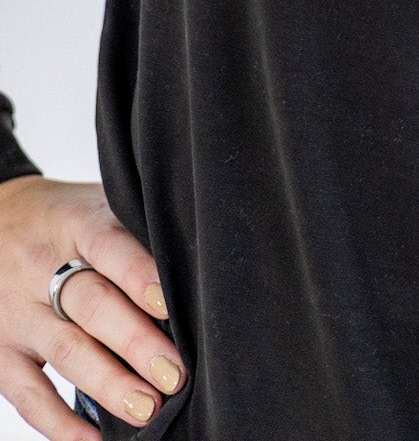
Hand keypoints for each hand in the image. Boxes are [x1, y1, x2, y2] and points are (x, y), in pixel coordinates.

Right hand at [0, 175, 186, 434]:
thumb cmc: (62, 218)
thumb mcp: (93, 205)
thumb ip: (133, 232)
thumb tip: (193, 271)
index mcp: (74, 223)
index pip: (109, 247)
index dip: (140, 275)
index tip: (169, 306)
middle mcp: (41, 268)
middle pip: (91, 305)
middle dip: (134, 342)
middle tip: (173, 373)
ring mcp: (17, 314)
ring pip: (64, 350)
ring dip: (107, 384)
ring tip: (147, 409)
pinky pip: (28, 394)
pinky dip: (60, 423)